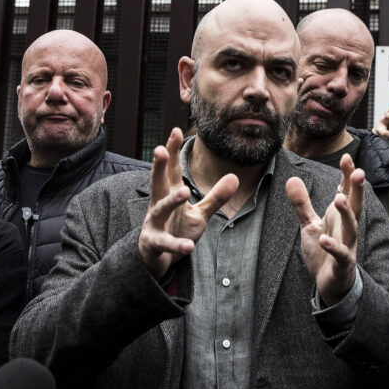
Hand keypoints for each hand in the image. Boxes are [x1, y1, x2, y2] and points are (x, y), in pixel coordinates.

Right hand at [138, 128, 237, 279]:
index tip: (176, 130)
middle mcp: (158, 204)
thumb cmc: (176, 230)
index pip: (171, 169)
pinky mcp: (153, 243)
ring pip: (160, 209)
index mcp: (169, 193)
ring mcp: (154, 224)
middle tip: (160, 149)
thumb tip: (234, 177)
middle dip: (159, 166)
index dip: (172, 150)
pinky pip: (165, 243)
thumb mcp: (199, 214)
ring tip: (184, 192)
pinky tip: (189, 246)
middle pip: (158, 182)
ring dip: (171, 201)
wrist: (155, 258)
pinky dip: (176, 245)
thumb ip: (215, 197)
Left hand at [287, 153, 364, 305]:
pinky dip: (333, 247)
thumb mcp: (309, 224)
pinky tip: (323, 239)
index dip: (347, 176)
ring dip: (346, 213)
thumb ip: (302, 203)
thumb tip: (292, 178)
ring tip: (339, 198)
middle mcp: (347, 229)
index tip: (346, 157)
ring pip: (351, 228)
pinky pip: (341, 255)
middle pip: (355, 206)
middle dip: (357, 189)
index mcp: (340, 217)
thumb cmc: (323, 251)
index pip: (346, 192)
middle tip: (359, 171)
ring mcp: (347, 246)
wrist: (330, 283)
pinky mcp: (342, 264)